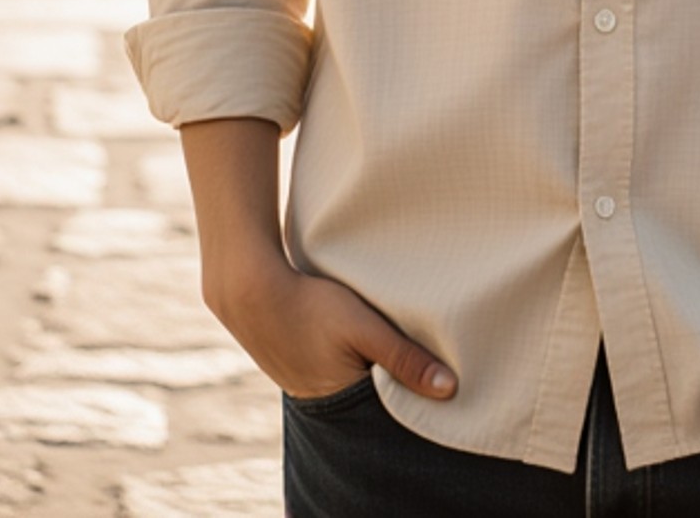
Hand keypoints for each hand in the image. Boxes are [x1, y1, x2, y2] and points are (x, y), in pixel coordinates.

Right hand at [203, 244, 457, 404]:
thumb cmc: (311, 304)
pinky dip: (347, 362)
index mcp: (344, 402)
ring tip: (383, 346)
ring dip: (368, 370)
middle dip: (392, 386)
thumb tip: (449, 390)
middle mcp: (324, 405)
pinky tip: (352, 342)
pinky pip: (332, 373)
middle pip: (371, 401)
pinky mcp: (296, 368)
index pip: (391, 411)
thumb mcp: (364, 327)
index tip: (438, 381)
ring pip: (352, 385)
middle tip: (415, 360)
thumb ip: (405, 358)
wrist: (250, 289)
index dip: (413, 397)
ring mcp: (305, 387)